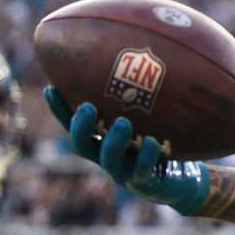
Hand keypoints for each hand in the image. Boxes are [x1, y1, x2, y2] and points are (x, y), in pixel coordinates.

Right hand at [43, 87, 208, 213]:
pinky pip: (142, 171)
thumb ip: (138, 95)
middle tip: (88, 107)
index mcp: (102, 139)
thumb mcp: (149, 116)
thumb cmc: (163, 141)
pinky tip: (153, 142)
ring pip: (110, 159)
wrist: (184, 179)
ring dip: (113, 141)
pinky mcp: (146, 182)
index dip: (60, 110)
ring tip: (123, 123)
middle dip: (81, 126)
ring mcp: (125, 171)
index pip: (73, 125)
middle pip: (83, 145)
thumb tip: (136, 52)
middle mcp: (108, 156)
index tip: (51, 88)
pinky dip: (146, 157)